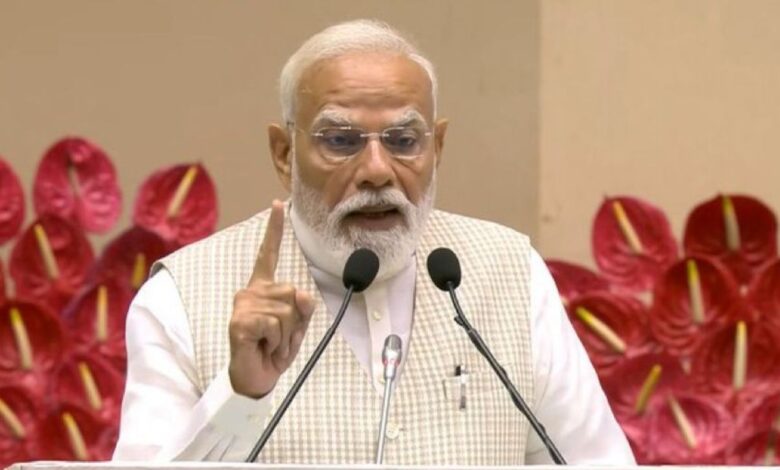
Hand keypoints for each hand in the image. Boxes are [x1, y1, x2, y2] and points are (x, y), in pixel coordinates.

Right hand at [228, 200, 314, 397]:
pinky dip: (277, 341)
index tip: (278, 204)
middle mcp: (251, 292)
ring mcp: (243, 305)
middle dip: (295, 321)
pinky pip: (275, 324)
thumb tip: (301, 293)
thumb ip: (303, 308)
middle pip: (293, 293)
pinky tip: (262, 347)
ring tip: (270, 344)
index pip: (269, 255)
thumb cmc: (272, 351)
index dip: (274, 230)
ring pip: (287, 311)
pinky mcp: (240, 321)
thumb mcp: (296, 327)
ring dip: (287, 335)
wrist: (254, 378)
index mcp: (263, 289)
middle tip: (278, 337)